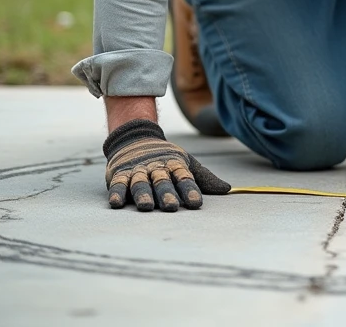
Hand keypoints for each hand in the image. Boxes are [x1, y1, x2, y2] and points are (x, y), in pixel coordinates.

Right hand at [102, 119, 229, 210]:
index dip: (190, 190)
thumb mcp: (185, 164)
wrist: (136, 138)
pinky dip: (117, 192)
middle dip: (167, 194)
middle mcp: (156, 167)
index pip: (184, 177)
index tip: (196, 203)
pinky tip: (117, 203)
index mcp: (174, 164)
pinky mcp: (119, 173)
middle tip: (171, 207)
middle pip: (162, 181)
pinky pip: (117, 183)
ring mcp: (137, 170)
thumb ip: (203, 178)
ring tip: (146, 206)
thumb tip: (228, 189)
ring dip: (143, 194)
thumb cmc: (165, 159)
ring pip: (140, 182)